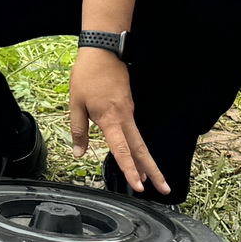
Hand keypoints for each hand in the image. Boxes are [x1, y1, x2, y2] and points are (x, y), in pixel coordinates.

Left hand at [70, 48, 169, 195]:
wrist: (103, 52)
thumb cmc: (87, 76)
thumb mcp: (76, 104)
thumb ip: (78, 131)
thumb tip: (78, 153)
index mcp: (110, 119)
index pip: (122, 150)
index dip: (130, 169)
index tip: (138, 186)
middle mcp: (124, 118)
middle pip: (141, 149)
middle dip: (153, 171)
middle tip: (164, 189)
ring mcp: (129, 112)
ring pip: (139, 141)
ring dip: (146, 161)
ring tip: (152, 180)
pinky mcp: (128, 107)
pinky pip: (134, 132)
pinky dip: (138, 147)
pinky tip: (138, 157)